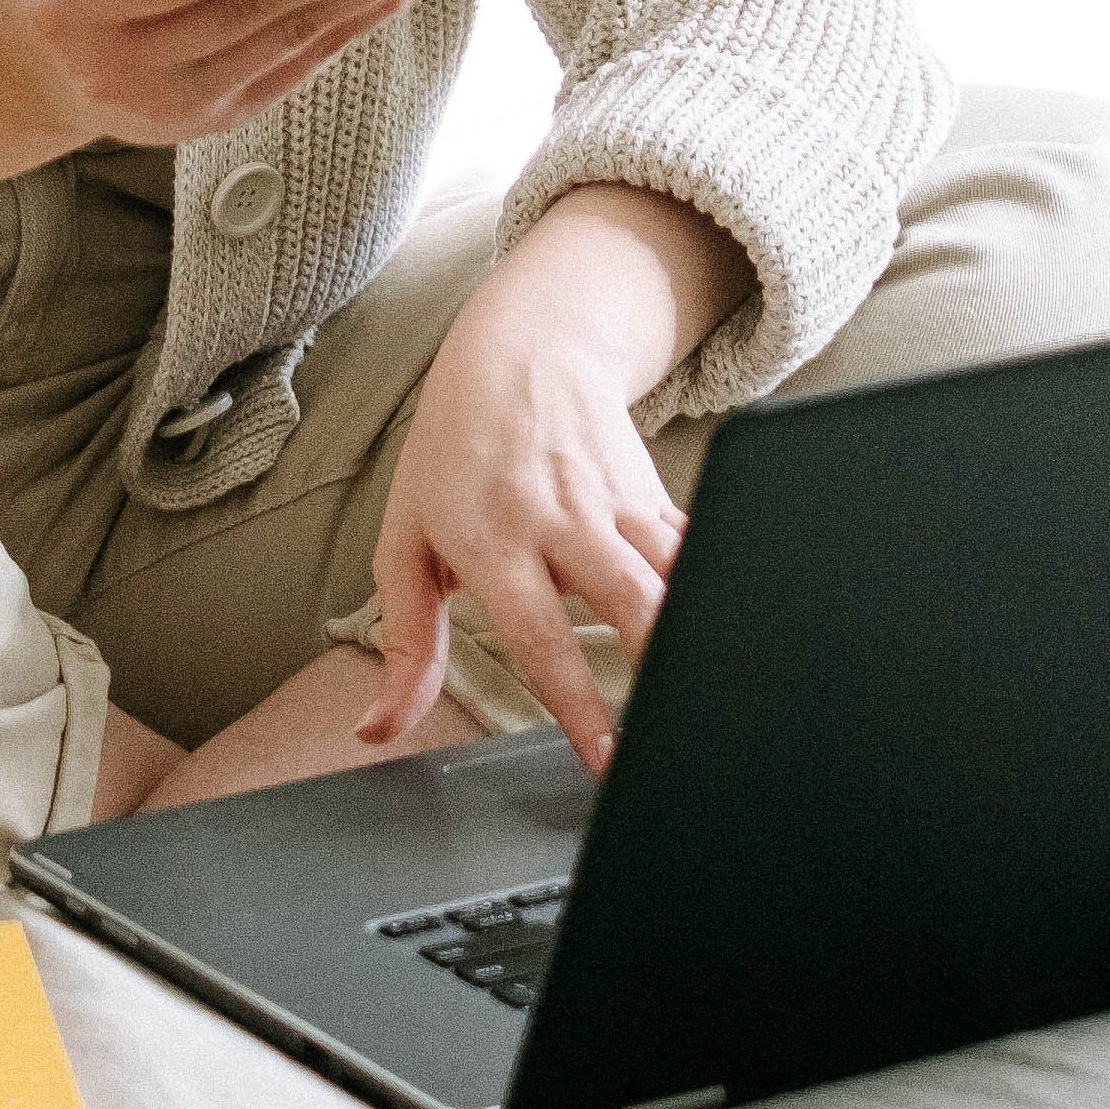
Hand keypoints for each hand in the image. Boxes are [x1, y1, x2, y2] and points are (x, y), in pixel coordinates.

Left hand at [360, 186, 741, 770]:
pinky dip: (711, 584)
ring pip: (671, 567)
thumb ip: (404, 645)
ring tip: (713, 691)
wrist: (519, 349)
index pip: (541, 635)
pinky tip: (733, 629)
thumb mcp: (405, 541)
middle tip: (676, 732)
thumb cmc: (452, 455)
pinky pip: (690, 542)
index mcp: (494, 540)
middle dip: (658, 663)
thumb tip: (376, 729)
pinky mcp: (650, 490)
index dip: (577, 703)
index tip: (605, 759)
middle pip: (626, 595)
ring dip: (694, 627)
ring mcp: (612, 500)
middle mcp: (559, 518)